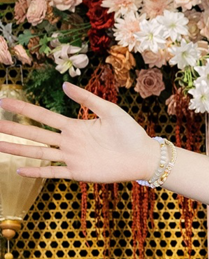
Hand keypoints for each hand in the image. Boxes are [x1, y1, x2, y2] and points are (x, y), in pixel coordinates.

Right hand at [0, 81, 159, 182]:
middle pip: (34, 134)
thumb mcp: (110, 111)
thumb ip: (87, 99)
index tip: (3, 101)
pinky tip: (19, 170)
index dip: (23, 109)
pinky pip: (53, 172)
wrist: (144, 156)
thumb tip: (63, 84)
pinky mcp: (78, 173)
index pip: (42, 116)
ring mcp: (72, 158)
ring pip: (38, 153)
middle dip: (12, 128)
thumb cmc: (130, 133)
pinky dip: (37, 172)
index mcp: (74, 126)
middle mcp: (68, 142)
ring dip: (17, 149)